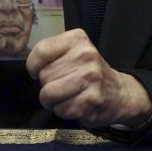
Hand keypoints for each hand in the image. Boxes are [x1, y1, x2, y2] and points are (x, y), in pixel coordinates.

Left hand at [26, 29, 151, 127]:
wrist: (120, 93)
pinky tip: (77, 104)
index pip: (40, 51)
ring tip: (67, 96)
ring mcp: (90, 77)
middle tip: (63, 85)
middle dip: (47, 85)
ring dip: (53, 101)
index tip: (40, 71)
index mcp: (77, 39)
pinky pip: (61, 109)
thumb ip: (52, 54)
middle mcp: (85, 55)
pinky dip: (64, 111)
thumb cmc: (90, 73)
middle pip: (44, 75)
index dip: (34, 66)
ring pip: (49, 94)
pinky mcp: (91, 99)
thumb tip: (31, 68)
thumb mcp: (74, 52)